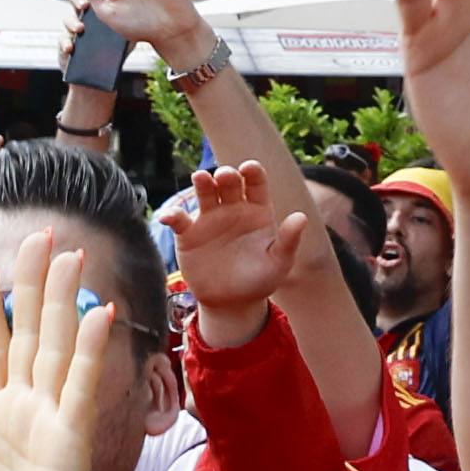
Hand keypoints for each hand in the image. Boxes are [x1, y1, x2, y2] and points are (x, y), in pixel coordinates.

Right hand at [167, 159, 315, 334]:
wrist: (232, 303)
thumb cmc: (260, 280)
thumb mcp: (279, 262)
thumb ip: (288, 240)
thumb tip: (301, 217)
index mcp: (257, 211)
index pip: (256, 183)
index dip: (252, 172)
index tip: (249, 167)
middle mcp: (233, 209)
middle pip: (229, 184)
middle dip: (227, 175)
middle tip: (225, 175)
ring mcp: (210, 219)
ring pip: (205, 193)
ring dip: (202, 183)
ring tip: (200, 178)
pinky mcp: (189, 234)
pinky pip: (180, 220)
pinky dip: (172, 215)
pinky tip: (168, 216)